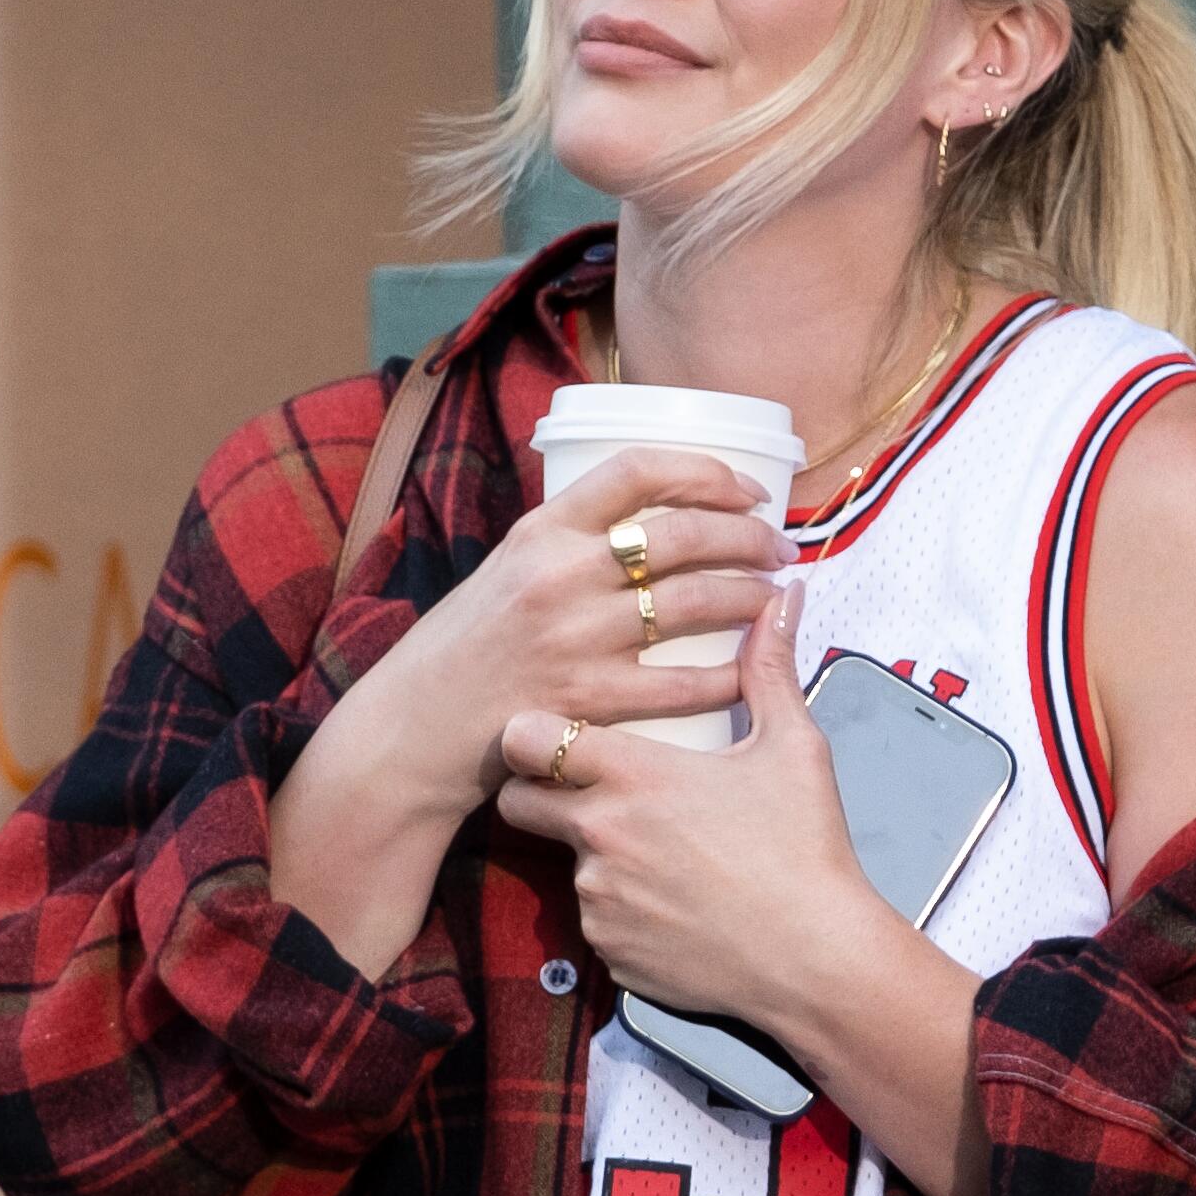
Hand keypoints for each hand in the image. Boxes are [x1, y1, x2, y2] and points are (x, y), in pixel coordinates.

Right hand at [320, 443, 784, 820]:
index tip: (748, 489)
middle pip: (683, 534)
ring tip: (775, 598)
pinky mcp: (586, 700)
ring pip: (694, 602)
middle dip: (749, 538)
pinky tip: (748, 671)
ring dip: (750, 598)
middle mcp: (561, 574)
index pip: (638, 469)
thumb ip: (570, 544)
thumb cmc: (466, 648)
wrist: (415, 726)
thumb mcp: (507, 569)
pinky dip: (726, 675)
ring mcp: (575, 637)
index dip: (707, 471)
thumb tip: (655, 522)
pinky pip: (681, 684)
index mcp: (542, 529)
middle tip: (781, 548)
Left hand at [489, 578, 897, 1039]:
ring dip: (595, 858)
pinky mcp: (607, 951)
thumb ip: (770, 668)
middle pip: (518, 803)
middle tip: (593, 795)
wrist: (816, 958)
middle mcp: (599, 835)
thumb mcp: (794, 748)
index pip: (526, 738)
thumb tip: (785, 595)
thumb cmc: (805, 847)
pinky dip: (622, 913)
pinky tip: (675, 907)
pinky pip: (595, 922)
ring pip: (563, 865)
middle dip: (540, 795)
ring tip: (663, 860)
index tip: (559, 737)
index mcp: (634, 774)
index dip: (533, 736)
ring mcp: (597, 899)